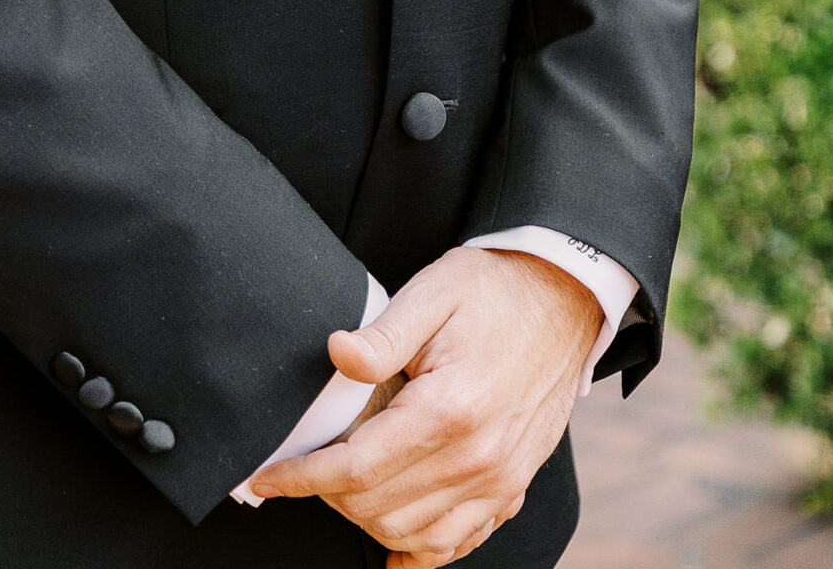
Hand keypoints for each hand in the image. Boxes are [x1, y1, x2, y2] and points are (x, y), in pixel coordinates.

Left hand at [246, 247, 600, 567]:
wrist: (565, 299)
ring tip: (338, 489)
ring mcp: (499, 479)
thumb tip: (335, 354)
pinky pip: (460, 541)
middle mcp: (477, 458)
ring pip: (414, 534)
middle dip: (327, 495)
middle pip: (378, 507)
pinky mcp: (513, 486)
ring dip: (366, 520)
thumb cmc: (495, 291)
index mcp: (449, 410)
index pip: (356, 468)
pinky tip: (395, 543)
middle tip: (302, 467)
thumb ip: (381, 333)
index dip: (303, 477)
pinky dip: (422, 550)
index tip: (267, 477)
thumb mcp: (432, 292)